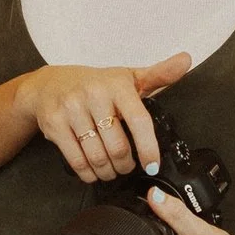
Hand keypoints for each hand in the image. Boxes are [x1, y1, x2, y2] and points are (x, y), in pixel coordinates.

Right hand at [18, 52, 189, 184]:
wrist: (48, 85)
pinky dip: (88, 173)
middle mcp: (93, 94)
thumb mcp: (127, 77)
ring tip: (111, 171)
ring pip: (97, 156)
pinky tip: (93, 172)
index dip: (148, 148)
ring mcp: (71, 109)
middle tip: (127, 167)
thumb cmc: (93, 84)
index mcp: (116, 84)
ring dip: (107, 172)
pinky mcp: (54, 124)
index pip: (139, 120)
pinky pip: (76, 159)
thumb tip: (186, 61)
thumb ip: (159, 74)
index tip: (152, 164)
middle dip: (125, 165)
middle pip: (117, 146)